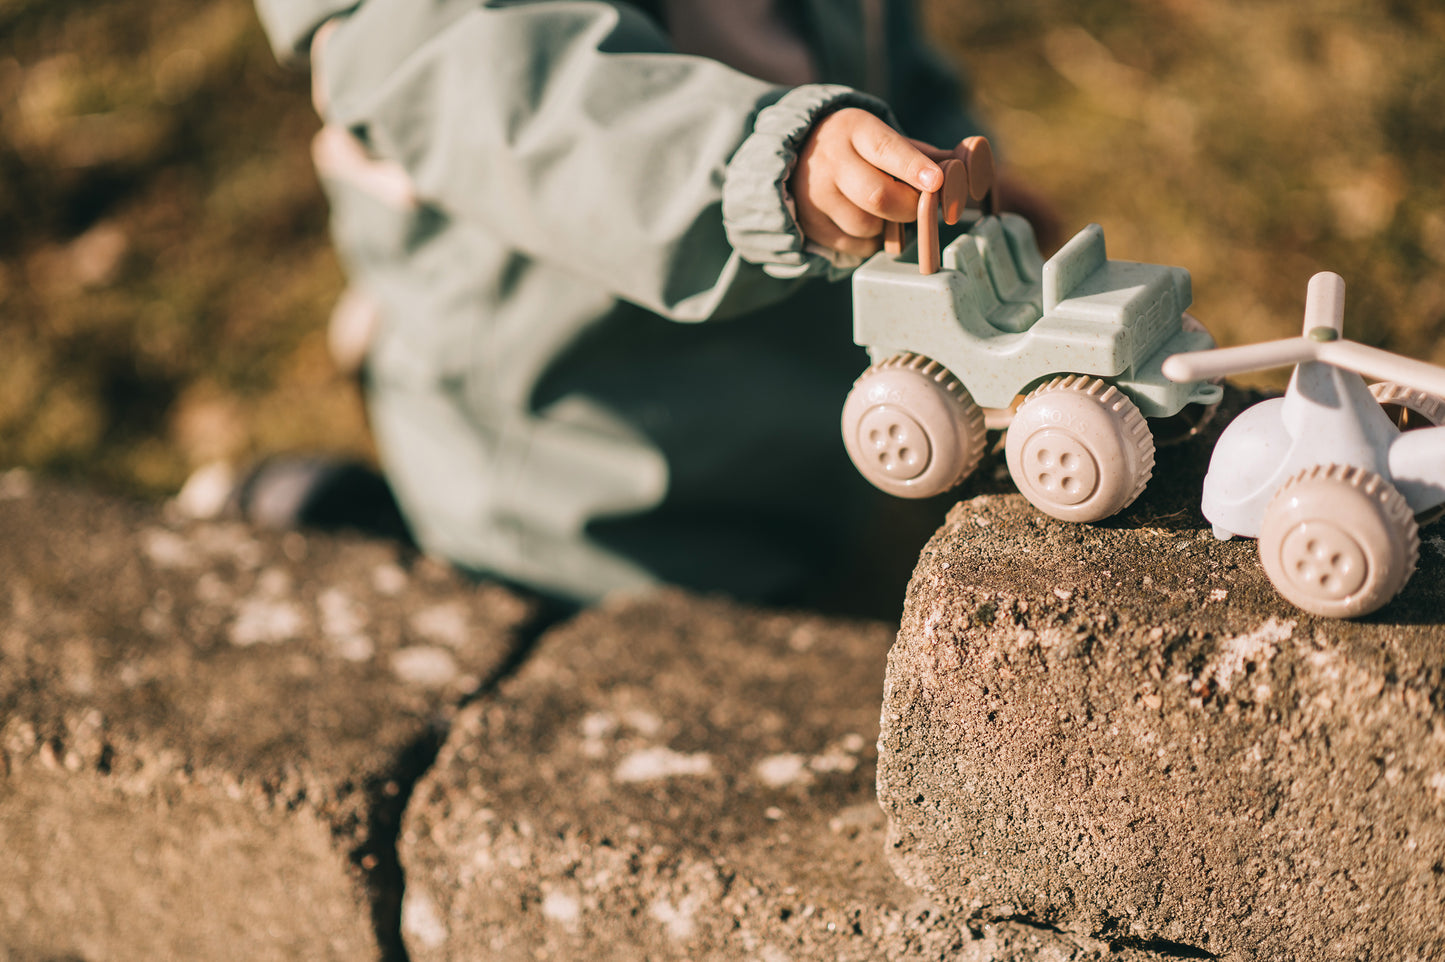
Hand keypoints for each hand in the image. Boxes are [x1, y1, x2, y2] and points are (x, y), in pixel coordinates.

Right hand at [790, 108, 943, 258]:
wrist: (804, 155)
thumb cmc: (860, 149)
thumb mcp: (885, 139)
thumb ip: (922, 155)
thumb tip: (966, 170)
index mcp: (855, 129)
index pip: (886, 150)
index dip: (914, 168)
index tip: (936, 181)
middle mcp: (830, 160)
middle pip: (877, 196)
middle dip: (908, 207)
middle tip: (918, 205)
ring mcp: (815, 195)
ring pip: (867, 226)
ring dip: (888, 225)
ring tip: (887, 210)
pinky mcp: (811, 224)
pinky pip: (856, 246)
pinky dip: (872, 241)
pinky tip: (869, 221)